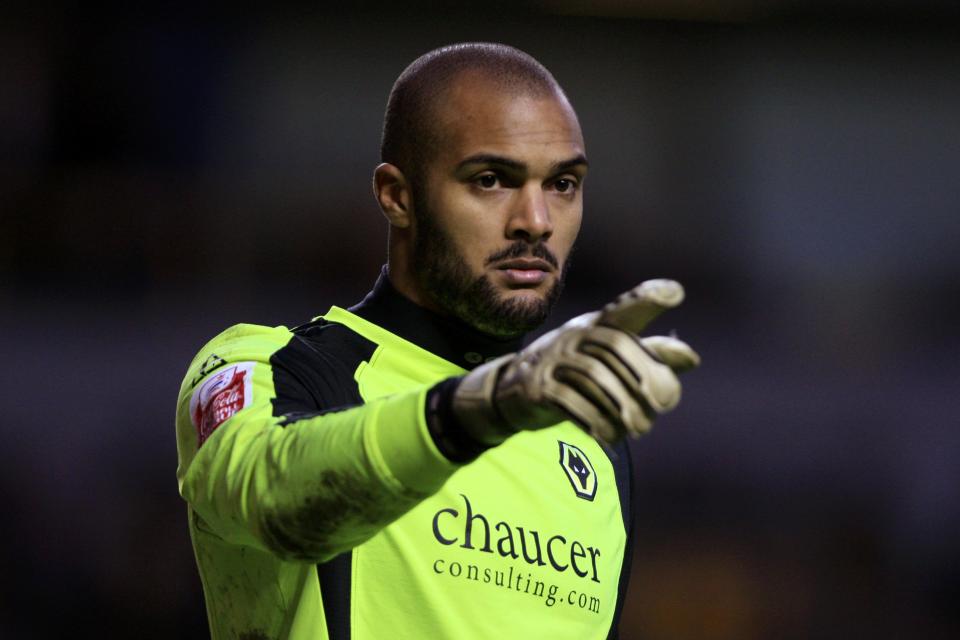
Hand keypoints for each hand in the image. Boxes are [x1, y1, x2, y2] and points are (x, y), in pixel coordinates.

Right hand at [451, 279, 699, 444]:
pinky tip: (611, 436)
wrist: (515, 392)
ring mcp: (552, 358)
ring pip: (595, 376)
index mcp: (597, 325)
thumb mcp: (611, 361)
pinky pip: (571, 401)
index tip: (676, 292)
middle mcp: (574, 335)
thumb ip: (649, 356)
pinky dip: (597, 422)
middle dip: (645, 375)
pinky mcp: (537, 386)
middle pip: (615, 345)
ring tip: (640, 428)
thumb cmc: (574, 372)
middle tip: (663, 406)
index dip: (647, 298)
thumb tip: (692, 358)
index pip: (624, 308)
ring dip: (623, 406)